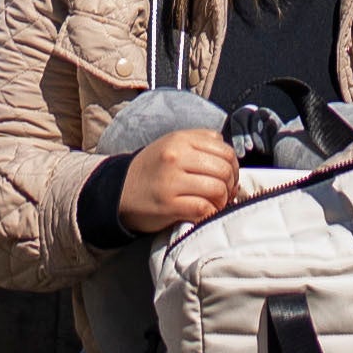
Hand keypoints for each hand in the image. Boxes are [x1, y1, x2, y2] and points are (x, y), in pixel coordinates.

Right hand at [122, 123, 248, 234]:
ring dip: (222, 200)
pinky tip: (205, 212)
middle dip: (230, 185)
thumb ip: (200, 142)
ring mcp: (171, 181)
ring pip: (217, 189)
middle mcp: (176, 156)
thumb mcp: (172, 145)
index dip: (234, 167)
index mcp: (180, 139)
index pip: (225, 151)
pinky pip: (203, 208)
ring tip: (215, 203)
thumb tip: (229, 156)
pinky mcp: (168, 205)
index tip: (229, 178)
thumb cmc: (151, 170)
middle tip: (225, 193)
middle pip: (224, 170)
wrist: (118, 191)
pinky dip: (210, 212)